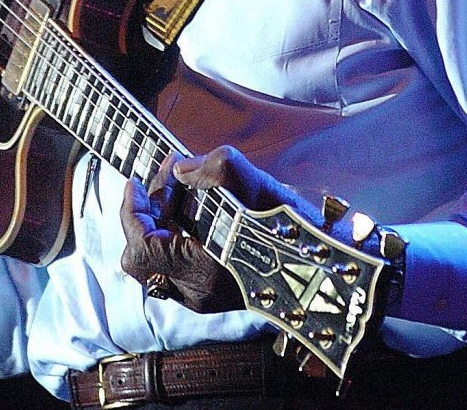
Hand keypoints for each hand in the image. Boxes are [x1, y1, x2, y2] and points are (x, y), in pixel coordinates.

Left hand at [120, 145, 356, 312]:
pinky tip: (196, 212)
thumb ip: (213, 170)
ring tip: (180, 192)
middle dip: (144, 217)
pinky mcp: (219, 293)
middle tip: (161, 184)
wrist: (334, 271)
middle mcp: (197, 292)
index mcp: (200, 271)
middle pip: (141, 259)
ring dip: (160, 225)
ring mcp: (207, 297)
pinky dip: (176, 238)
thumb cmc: (296, 231)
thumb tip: (180, 168)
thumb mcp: (257, 188)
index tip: (137, 182)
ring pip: (159, 263)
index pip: (139, 246)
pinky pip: (179, 267)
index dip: (131, 211)